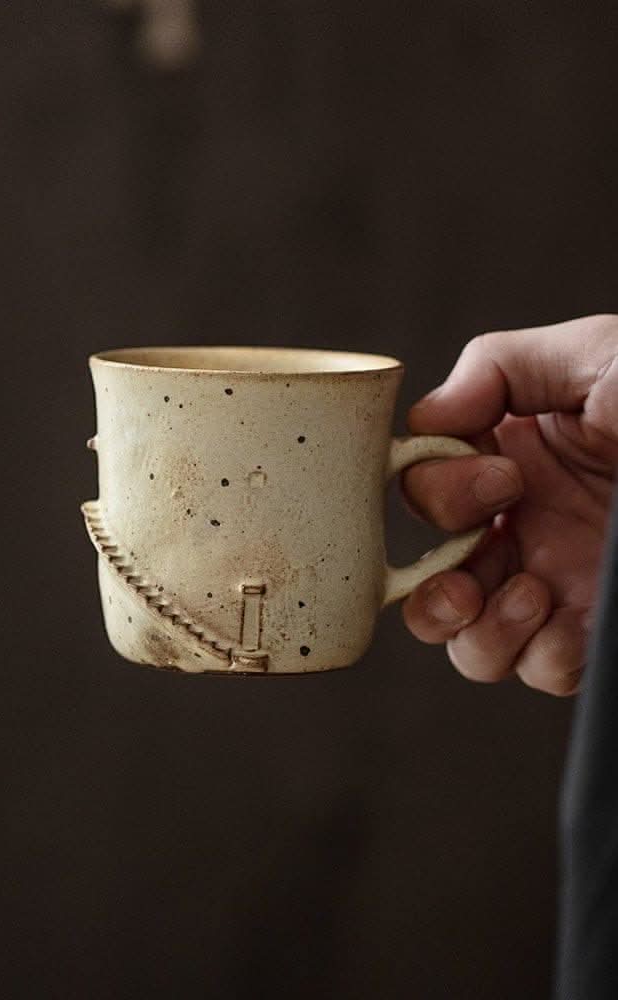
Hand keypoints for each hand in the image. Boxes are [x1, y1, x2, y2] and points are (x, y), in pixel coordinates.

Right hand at [402, 314, 617, 695]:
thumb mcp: (598, 355)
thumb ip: (497, 368)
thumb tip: (425, 418)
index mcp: (514, 459)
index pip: (425, 490)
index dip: (439, 489)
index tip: (503, 476)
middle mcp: (526, 528)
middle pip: (429, 581)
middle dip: (433, 580)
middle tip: (486, 547)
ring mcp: (559, 584)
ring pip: (470, 641)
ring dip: (475, 628)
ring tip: (528, 594)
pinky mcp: (597, 628)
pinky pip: (540, 668)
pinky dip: (540, 654)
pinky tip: (566, 618)